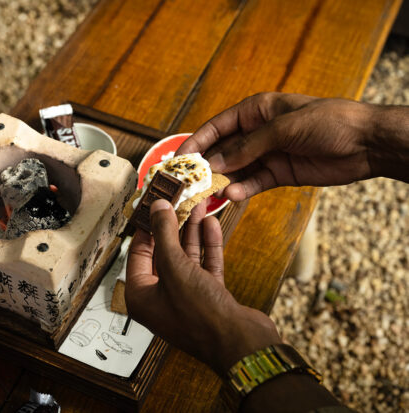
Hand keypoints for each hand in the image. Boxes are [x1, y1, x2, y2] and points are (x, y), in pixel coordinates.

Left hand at [126, 199, 280, 374]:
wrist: (240, 343)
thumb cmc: (200, 314)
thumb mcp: (175, 267)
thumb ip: (164, 234)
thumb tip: (157, 207)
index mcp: (142, 296)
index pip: (138, 253)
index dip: (146, 227)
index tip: (153, 204)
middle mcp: (161, 297)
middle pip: (164, 253)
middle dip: (173, 225)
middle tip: (178, 201)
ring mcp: (186, 297)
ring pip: (186, 257)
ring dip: (192, 231)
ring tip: (197, 205)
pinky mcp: (209, 297)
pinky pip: (205, 265)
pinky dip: (208, 245)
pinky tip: (211, 224)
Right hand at [176, 92, 377, 200]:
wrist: (366, 143)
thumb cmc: (328, 122)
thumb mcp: (283, 129)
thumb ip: (248, 147)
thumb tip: (215, 164)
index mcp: (255, 111)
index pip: (217, 127)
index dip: (196, 142)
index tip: (179, 158)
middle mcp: (257, 132)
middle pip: (223, 150)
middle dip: (206, 166)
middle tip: (189, 183)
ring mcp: (267, 154)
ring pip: (236, 170)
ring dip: (223, 181)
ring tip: (209, 194)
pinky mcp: (279, 174)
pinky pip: (254, 183)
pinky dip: (243, 190)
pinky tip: (233, 196)